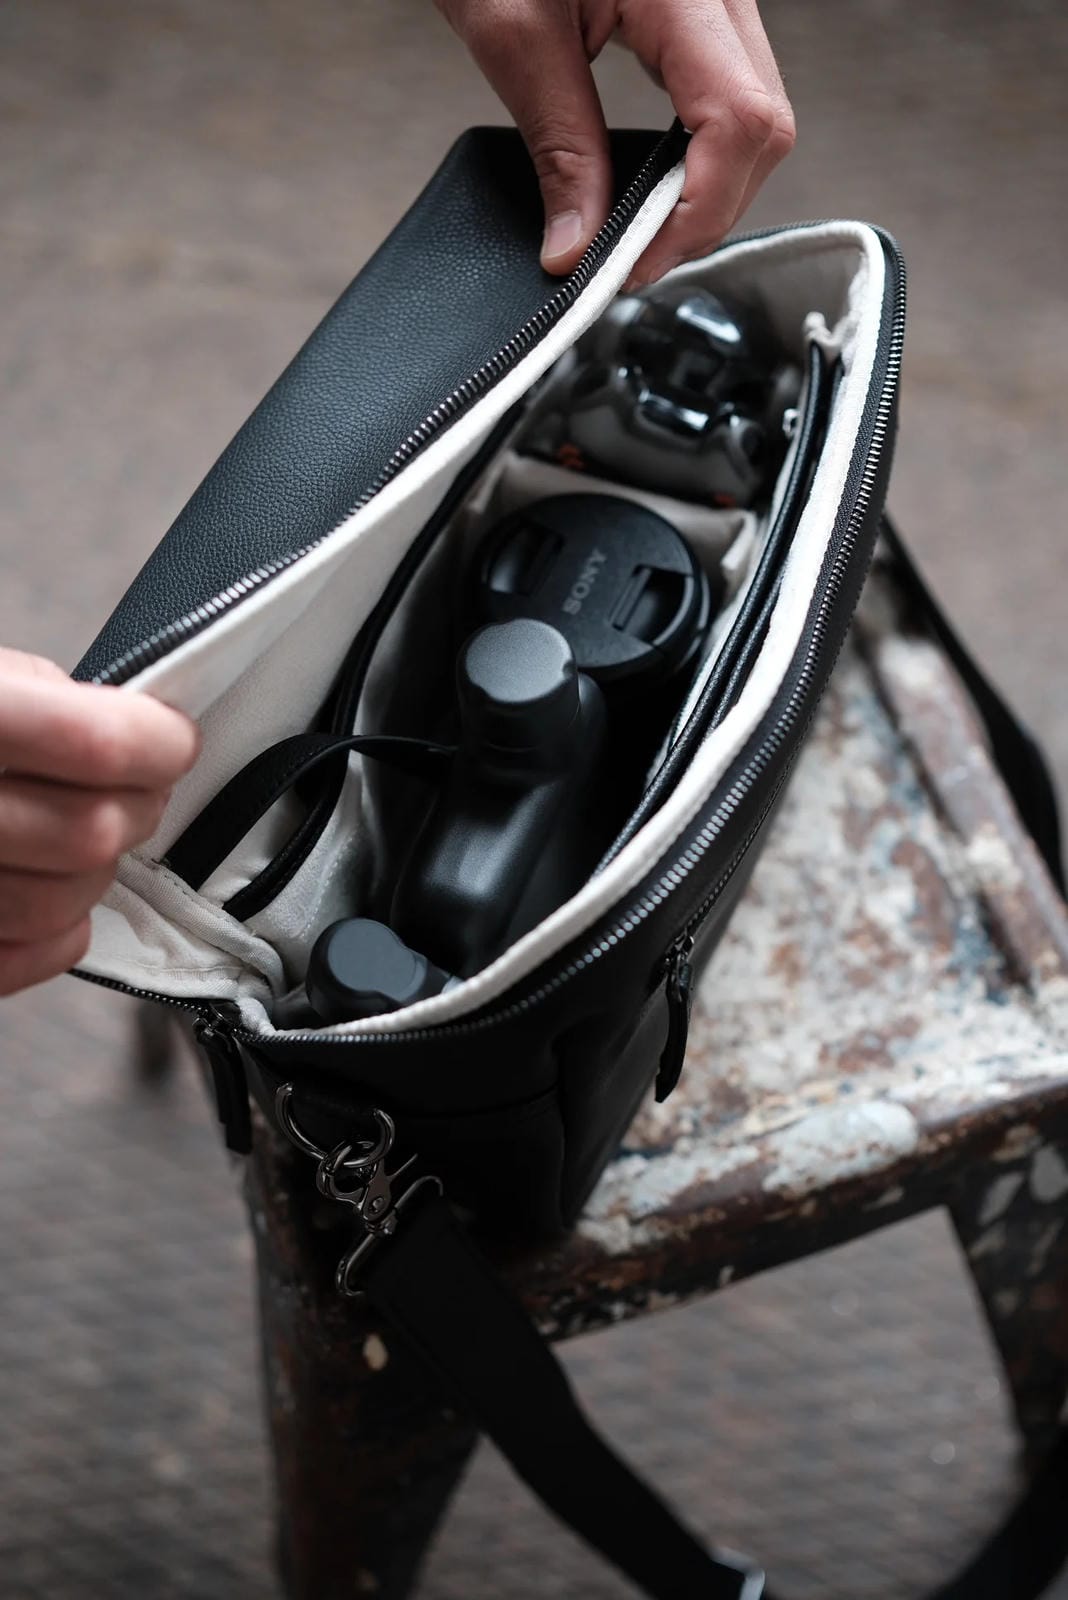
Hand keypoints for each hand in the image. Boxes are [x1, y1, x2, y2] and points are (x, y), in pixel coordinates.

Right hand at [0, 648, 199, 995]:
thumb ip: (37, 698)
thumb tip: (128, 734)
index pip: (97, 744)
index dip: (158, 743)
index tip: (171, 739)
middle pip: (93, 832)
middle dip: (138, 806)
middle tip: (136, 785)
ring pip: (65, 903)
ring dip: (98, 870)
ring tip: (82, 832)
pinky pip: (21, 958)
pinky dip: (58, 933)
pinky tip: (51, 891)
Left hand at [436, 0, 794, 283]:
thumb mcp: (513, 34)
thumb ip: (558, 147)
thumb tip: (580, 245)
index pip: (738, 122)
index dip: (697, 213)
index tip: (639, 261)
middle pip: (762, 130)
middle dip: (706, 212)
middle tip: (635, 258)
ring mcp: (720, 1)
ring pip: (756, 122)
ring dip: (707, 190)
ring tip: (641, 230)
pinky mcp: (703, 17)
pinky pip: (729, 100)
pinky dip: (699, 157)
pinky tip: (655, 185)